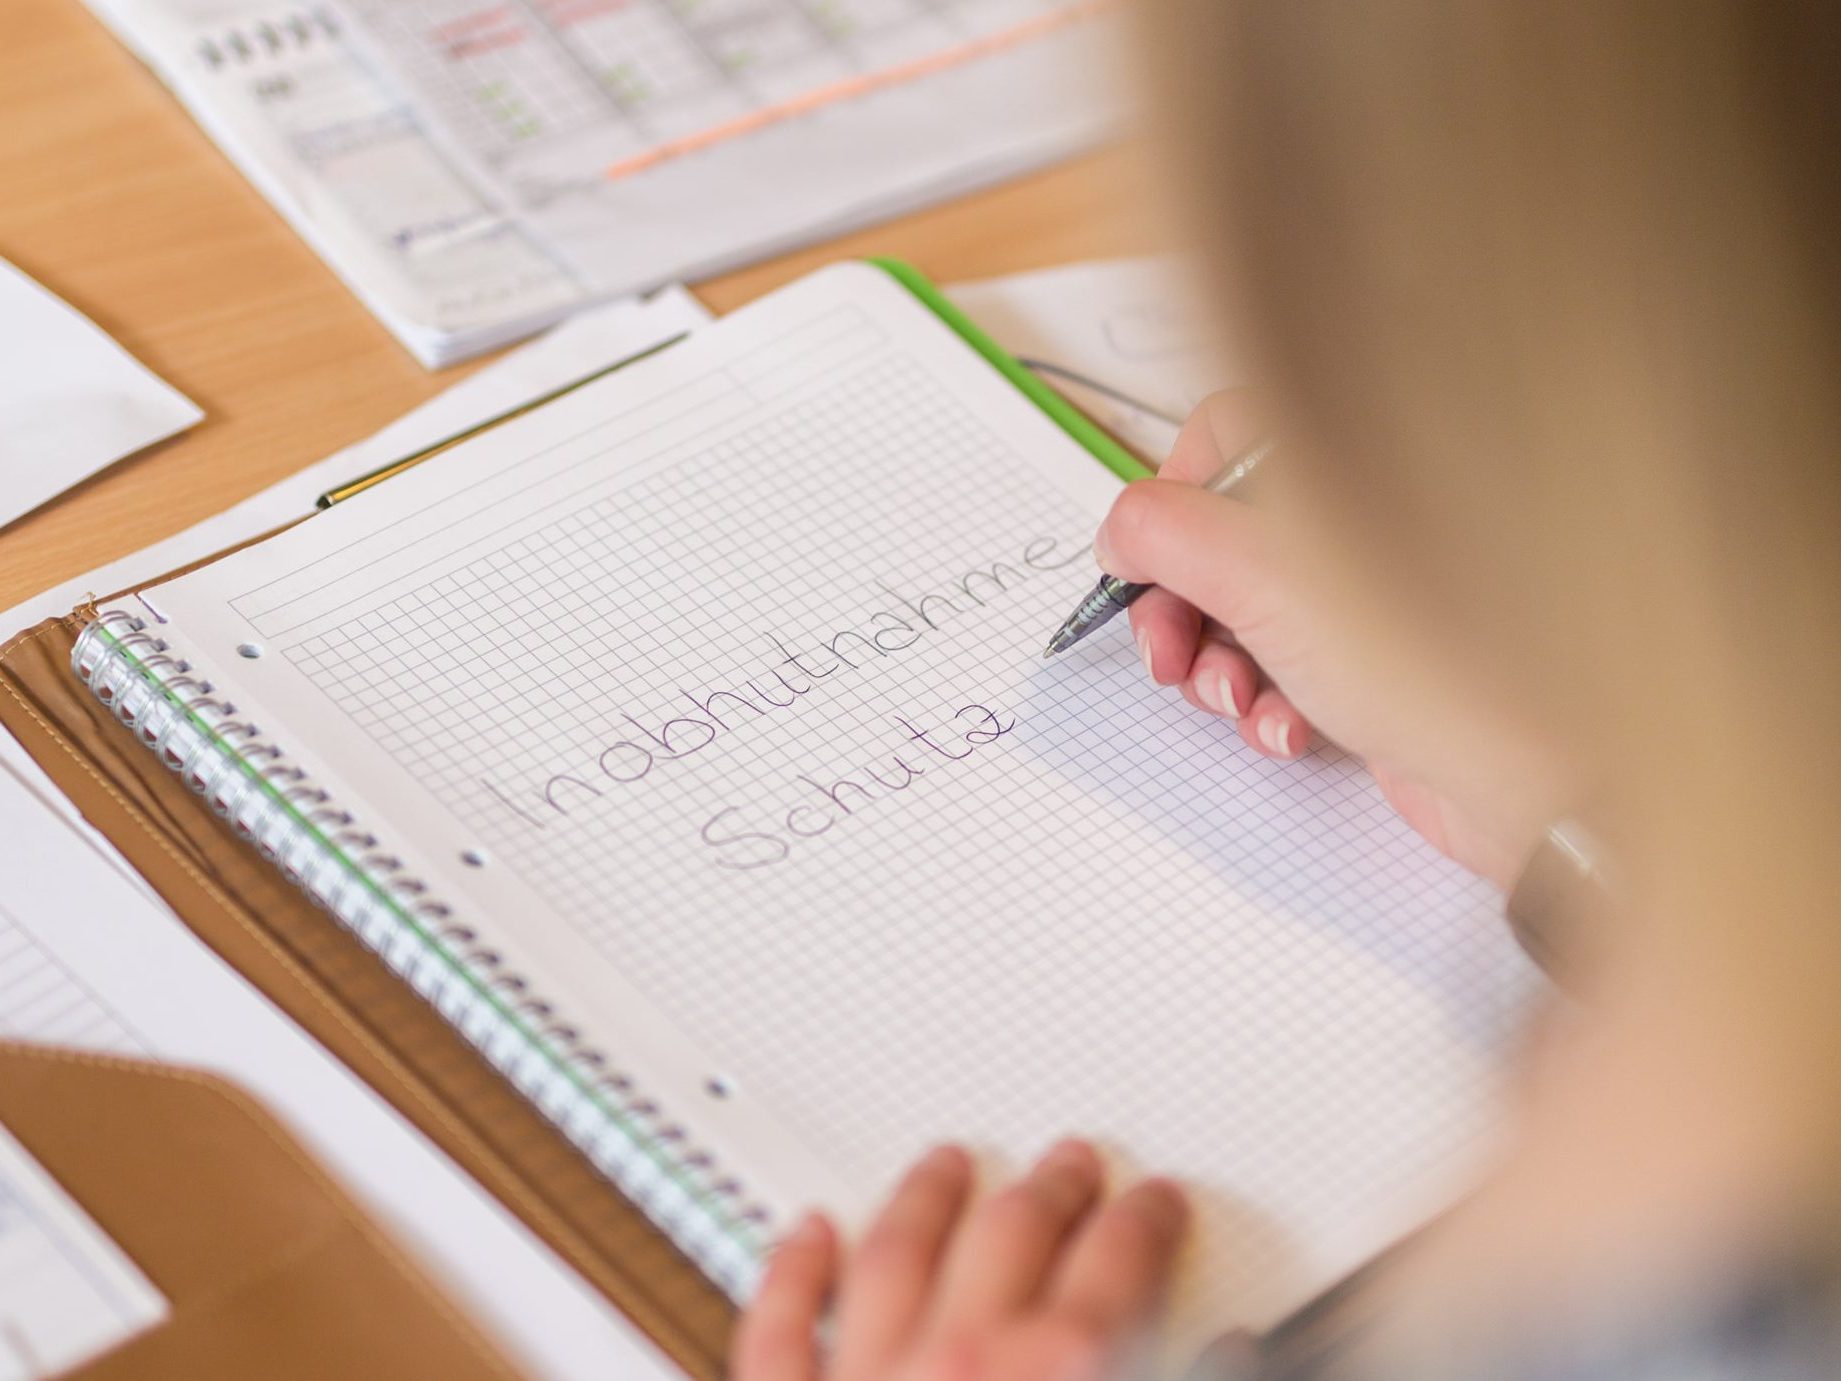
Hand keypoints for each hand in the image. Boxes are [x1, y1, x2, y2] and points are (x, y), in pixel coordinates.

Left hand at [732, 1141, 1187, 1380]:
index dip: (1147, 1221)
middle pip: (1014, 1237)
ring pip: (896, 1255)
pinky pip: (780, 1335)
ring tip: (943, 1160)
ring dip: (927, 1200)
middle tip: (1068, 1160)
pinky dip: (791, 1276)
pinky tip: (805, 1233)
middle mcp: (965, 1361)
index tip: (1155, 1202)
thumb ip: (1184, 1375)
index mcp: (1069, 1371)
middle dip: (1049, 1190)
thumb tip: (1230, 1355)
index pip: (1122, 1261)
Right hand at [1096, 392, 1561, 886]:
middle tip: (1167, 655)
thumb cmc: (1438, 662)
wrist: (1533, 777)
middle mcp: (1361, 512)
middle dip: (1179, 604)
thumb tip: (1121, 529)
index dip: (1169, 497)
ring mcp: (1370, 589)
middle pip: (1222, 533)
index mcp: (1346, 458)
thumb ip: (1165, 532)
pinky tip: (1291, 730)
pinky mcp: (1379, 660)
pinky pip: (1290, 667)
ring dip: (1218, 663)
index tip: (1141, 561)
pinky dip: (1271, 701)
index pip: (1224, 433)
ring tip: (1235, 700)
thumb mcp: (1264, 576)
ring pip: (1247, 609)